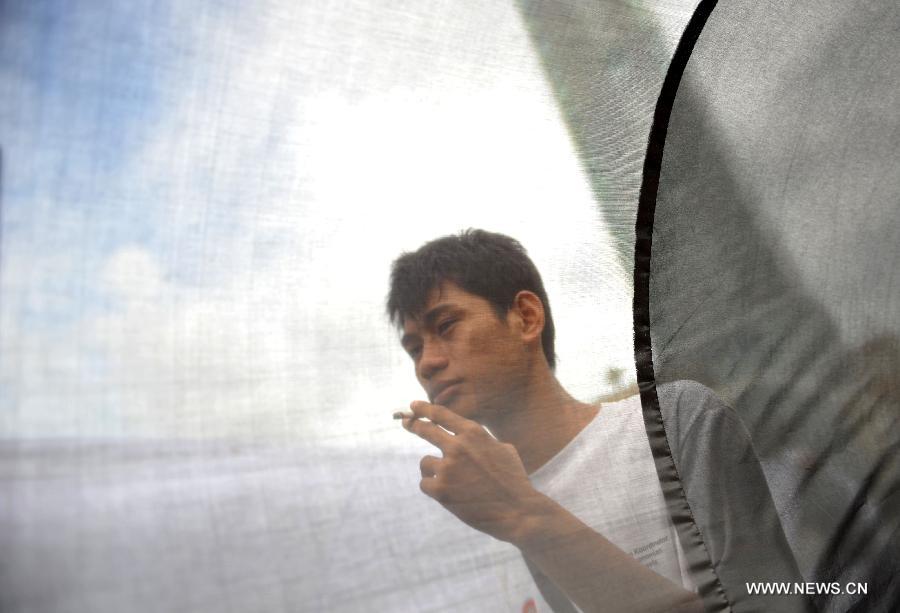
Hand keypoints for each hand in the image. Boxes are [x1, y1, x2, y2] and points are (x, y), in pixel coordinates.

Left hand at [400, 400, 550, 542]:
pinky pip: (425, 484)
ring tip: (451, 482)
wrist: (517, 511)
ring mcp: (448, 468)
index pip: (441, 414)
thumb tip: (467, 437)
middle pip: (426, 429)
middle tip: (406, 422)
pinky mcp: (441, 490)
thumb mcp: (503, 449)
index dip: (424, 409)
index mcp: (473, 433)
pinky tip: (448, 494)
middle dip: (414, 424)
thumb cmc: (514, 480)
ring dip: (433, 470)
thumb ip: (482, 440)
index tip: (413, 405)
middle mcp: (458, 446)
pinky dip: (433, 488)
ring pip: (425, 462)